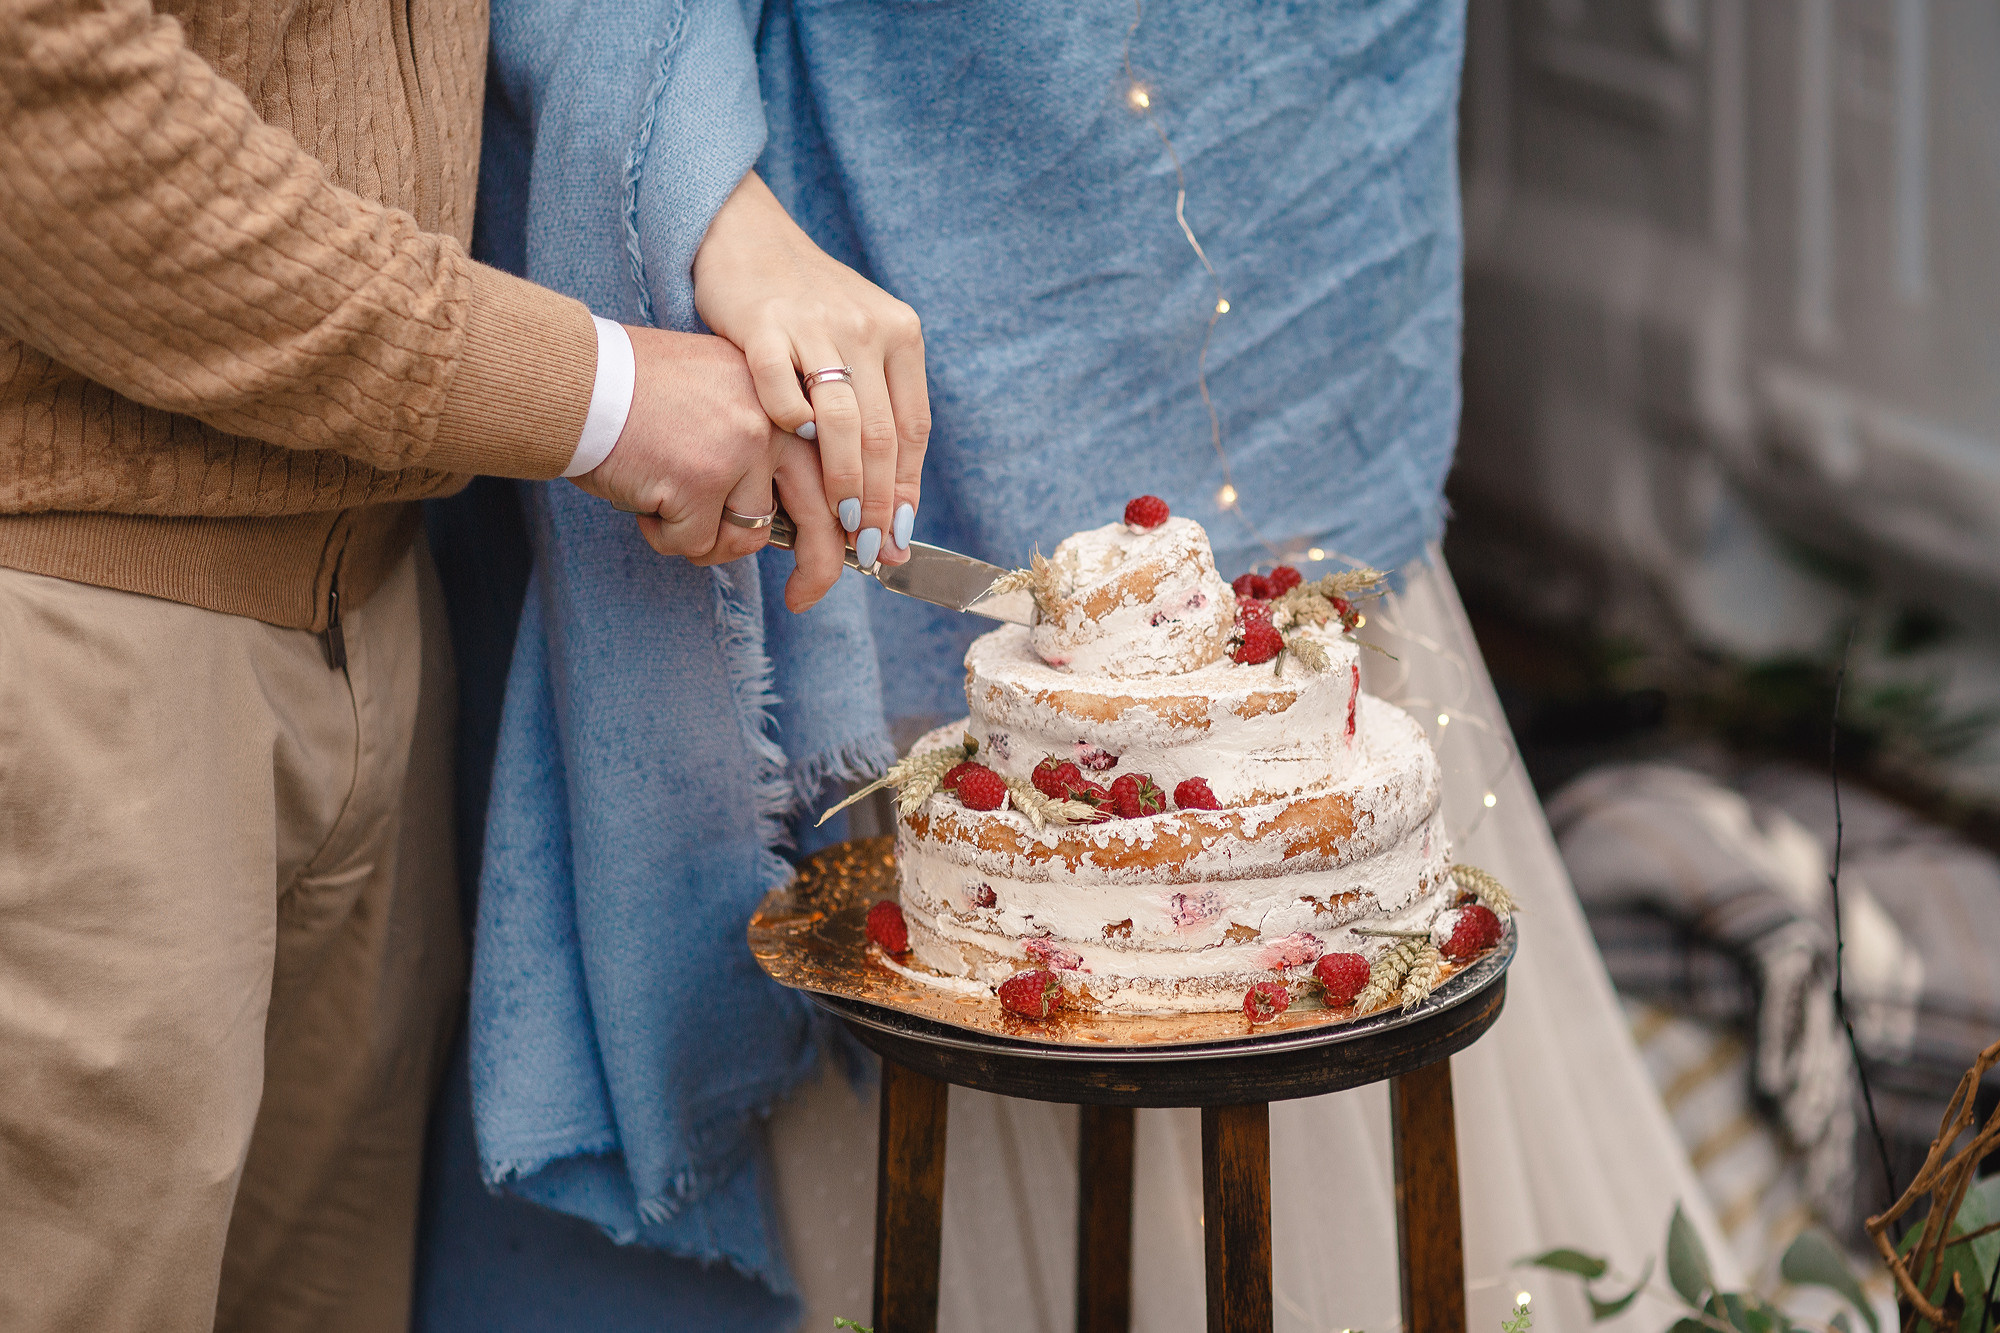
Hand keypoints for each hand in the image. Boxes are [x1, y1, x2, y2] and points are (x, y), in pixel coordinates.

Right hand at [568, 325, 844, 609]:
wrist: (579, 380)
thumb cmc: (641, 394)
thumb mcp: (726, 397)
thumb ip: (765, 446)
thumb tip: (797, 519)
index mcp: (786, 399)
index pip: (837, 472)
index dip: (848, 523)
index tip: (854, 554)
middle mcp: (774, 421)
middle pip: (819, 516)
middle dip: (819, 569)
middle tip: (803, 600)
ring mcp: (740, 451)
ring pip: (744, 538)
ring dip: (702, 537)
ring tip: (666, 498)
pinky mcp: (701, 483)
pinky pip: (695, 544)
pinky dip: (664, 536)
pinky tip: (644, 499)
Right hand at [693, 170, 929, 568]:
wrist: (746, 237)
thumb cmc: (806, 304)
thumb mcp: (859, 339)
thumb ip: (877, 403)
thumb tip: (892, 491)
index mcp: (899, 334)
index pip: (912, 429)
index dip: (904, 489)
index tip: (896, 534)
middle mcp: (866, 328)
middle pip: (882, 435)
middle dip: (876, 502)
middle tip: (868, 548)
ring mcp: (815, 325)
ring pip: (841, 423)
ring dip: (842, 481)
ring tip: (838, 523)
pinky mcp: (764, 325)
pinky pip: (780, 390)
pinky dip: (788, 428)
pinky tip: (787, 454)